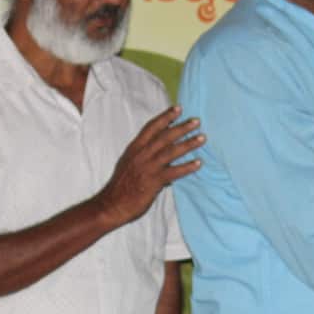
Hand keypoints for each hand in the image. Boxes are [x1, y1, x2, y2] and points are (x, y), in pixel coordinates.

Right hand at [94, 107, 203, 226]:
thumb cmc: (120, 186)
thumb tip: (163, 160)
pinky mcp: (153, 181)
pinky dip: (187, 167)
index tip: (178, 109)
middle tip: (196, 121)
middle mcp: (141, 155)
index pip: (151, 128)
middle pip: (164, 136)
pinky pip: (174, 172)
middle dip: (181, 127)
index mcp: (134, 148)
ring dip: (188, 144)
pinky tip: (198, 163)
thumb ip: (144, 158)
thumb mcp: (128, 165)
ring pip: (171, 151)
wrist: (111, 204)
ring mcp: (148, 167)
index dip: (165, 117)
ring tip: (202, 138)